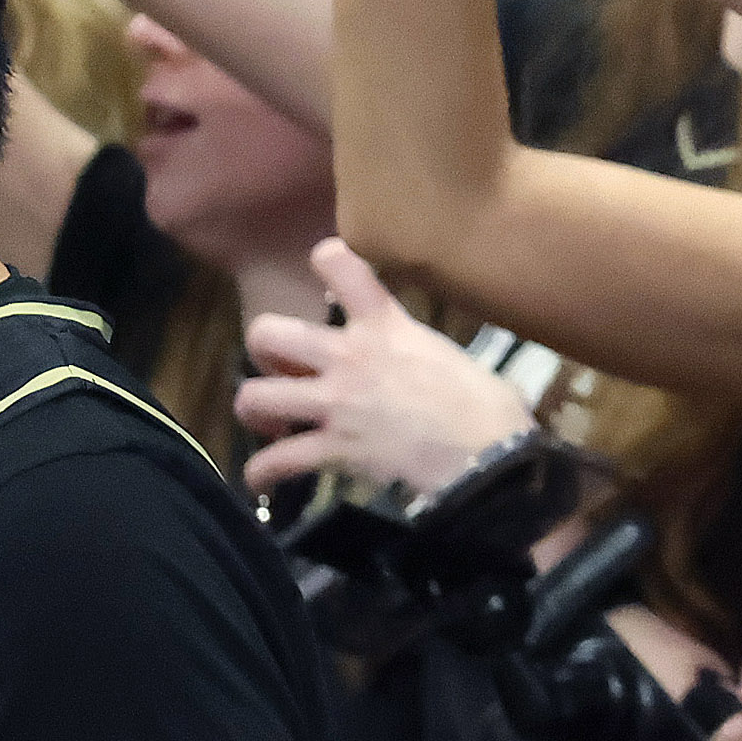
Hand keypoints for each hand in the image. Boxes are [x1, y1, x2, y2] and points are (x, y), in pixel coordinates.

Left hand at [236, 240, 534, 495]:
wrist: (487, 456)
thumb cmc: (487, 405)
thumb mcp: (450, 356)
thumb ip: (419, 350)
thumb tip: (426, 365)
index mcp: (386, 325)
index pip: (341, 265)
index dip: (324, 260)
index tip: (323, 276)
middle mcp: (350, 356)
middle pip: (268, 334)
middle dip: (263, 350)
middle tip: (281, 369)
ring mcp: (336, 403)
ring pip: (254, 396)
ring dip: (254, 410)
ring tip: (271, 422)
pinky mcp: (332, 449)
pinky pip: (275, 461)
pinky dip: (262, 473)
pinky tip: (265, 480)